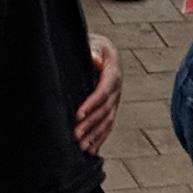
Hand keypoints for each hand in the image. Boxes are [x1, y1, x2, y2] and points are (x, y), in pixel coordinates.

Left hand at [73, 35, 123, 153]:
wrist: (102, 50)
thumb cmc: (94, 46)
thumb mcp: (94, 43)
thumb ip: (93, 50)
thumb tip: (94, 59)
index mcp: (113, 72)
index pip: (104, 91)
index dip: (92, 104)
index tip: (78, 115)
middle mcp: (116, 89)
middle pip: (105, 110)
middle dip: (90, 124)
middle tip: (76, 135)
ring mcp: (115, 100)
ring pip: (107, 121)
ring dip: (95, 135)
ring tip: (81, 146)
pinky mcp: (110, 108)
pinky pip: (107, 126)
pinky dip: (99, 138)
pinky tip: (90, 150)